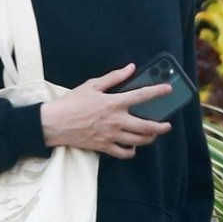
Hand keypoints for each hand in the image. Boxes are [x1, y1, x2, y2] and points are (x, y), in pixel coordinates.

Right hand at [40, 64, 172, 158]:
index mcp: (113, 103)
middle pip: (146, 126)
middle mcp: (116, 121)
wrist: (54, 123)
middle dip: (161, 127)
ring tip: (153, 135)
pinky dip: (131, 151)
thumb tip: (130, 68)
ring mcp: (110, 136)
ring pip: (138, 141)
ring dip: (150, 138)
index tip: (169, 90)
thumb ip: (113, 77)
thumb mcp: (91, 85)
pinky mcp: (103, 147)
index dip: (158, 92)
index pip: (141, 96)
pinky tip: (133, 147)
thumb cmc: (71, 103)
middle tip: (167, 125)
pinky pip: (123, 153)